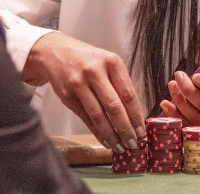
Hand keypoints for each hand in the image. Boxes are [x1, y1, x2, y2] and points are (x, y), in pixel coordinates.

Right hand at [23, 31, 145, 151]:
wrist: (56, 52)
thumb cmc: (88, 60)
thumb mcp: (108, 63)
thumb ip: (120, 84)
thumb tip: (135, 114)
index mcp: (112, 62)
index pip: (128, 94)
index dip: (136, 115)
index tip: (142, 131)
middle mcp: (95, 72)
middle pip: (114, 107)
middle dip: (125, 129)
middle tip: (134, 143)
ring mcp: (79, 84)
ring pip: (99, 116)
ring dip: (111, 135)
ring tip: (121, 146)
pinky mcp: (67, 96)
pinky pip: (86, 118)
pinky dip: (97, 132)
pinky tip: (106, 140)